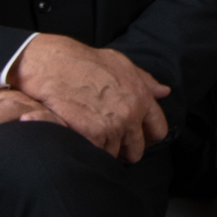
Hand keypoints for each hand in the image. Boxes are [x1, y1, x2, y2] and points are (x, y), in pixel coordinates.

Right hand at [12, 33, 171, 160]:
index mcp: (141, 96)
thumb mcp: (119, 63)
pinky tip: (81, 139)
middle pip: (137, 149)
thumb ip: (144, 80)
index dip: (148, 137)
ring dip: (104, 150)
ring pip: (115, 155)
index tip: (138, 138)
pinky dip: (89, 150)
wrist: (52, 64)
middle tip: (110, 142)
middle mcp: (131, 114)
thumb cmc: (84, 61)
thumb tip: (163, 92)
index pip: (158, 130)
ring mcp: (112, 126)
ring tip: (91, 138)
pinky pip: (97, 154)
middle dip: (125, 148)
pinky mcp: (92, 135)